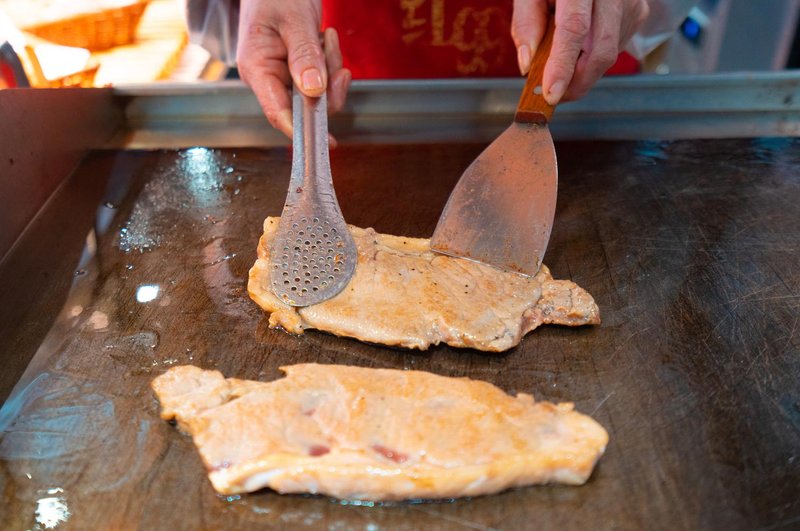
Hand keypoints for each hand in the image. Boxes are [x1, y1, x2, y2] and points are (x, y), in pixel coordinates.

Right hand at [236, 0, 350, 143]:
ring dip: (331, 67)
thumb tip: (314, 92)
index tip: (327, 142)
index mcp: (257, 70)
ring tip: (325, 37)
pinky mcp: (298, 71)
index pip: (279, 113)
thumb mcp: (293, 21)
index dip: (303, 131)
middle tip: (330, 52)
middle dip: (327, 85)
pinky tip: (324, 40)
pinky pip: (323, 80)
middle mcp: (269, 78)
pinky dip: (331, 63)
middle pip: (306, 106)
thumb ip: (304, 55)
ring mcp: (284, 76)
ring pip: (319, 93)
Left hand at [512, 0, 648, 104]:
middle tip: (554, 95)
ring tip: (563, 56)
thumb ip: (526, 23)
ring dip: (582, 70)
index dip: (562, 65)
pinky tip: (582, 44)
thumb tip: (528, 65)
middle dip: (576, 83)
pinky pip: (615, 48)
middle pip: (600, 50)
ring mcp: (630, 3)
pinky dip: (593, 58)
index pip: (574, 28)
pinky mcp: (638, 13)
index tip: (552, 93)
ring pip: (608, 54)